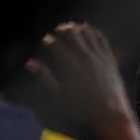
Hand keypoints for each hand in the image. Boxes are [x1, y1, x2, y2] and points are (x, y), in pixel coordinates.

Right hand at [26, 22, 139, 139]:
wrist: (110, 113)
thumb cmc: (82, 107)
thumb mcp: (59, 94)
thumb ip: (45, 77)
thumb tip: (29, 63)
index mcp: (70, 65)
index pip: (56, 45)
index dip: (49, 40)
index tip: (46, 39)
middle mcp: (85, 58)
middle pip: (72, 35)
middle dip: (64, 30)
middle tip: (59, 29)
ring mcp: (99, 57)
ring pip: (88, 34)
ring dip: (79, 29)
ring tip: (73, 26)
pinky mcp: (110, 59)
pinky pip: (102, 40)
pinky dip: (95, 33)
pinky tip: (91, 30)